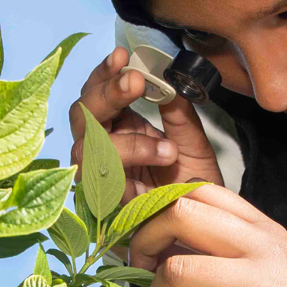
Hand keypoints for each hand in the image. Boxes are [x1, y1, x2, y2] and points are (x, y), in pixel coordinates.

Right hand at [70, 47, 223, 203]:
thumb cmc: (194, 187)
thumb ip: (179, 112)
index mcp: (120, 128)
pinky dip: (132, 166)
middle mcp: (103, 150)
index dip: (103, 74)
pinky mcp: (106, 206)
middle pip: (81, 115)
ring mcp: (100, 178)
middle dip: (105, 95)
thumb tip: (167, 77)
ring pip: (86, 148)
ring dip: (125, 139)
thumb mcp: (194, 143)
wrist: (206, 230)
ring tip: (167, 146)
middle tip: (135, 82)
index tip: (122, 56)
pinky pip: (102, 181)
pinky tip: (164, 157)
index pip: (97, 94)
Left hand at [128, 185, 286, 286]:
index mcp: (262, 229)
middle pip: (180, 215)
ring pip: (177, 272)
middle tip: (145, 273)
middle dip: (144, 244)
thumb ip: (226, 247)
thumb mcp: (268, 267)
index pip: (200, 190)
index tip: (151, 241)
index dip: (159, 210)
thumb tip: (160, 239)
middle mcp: (262, 248)